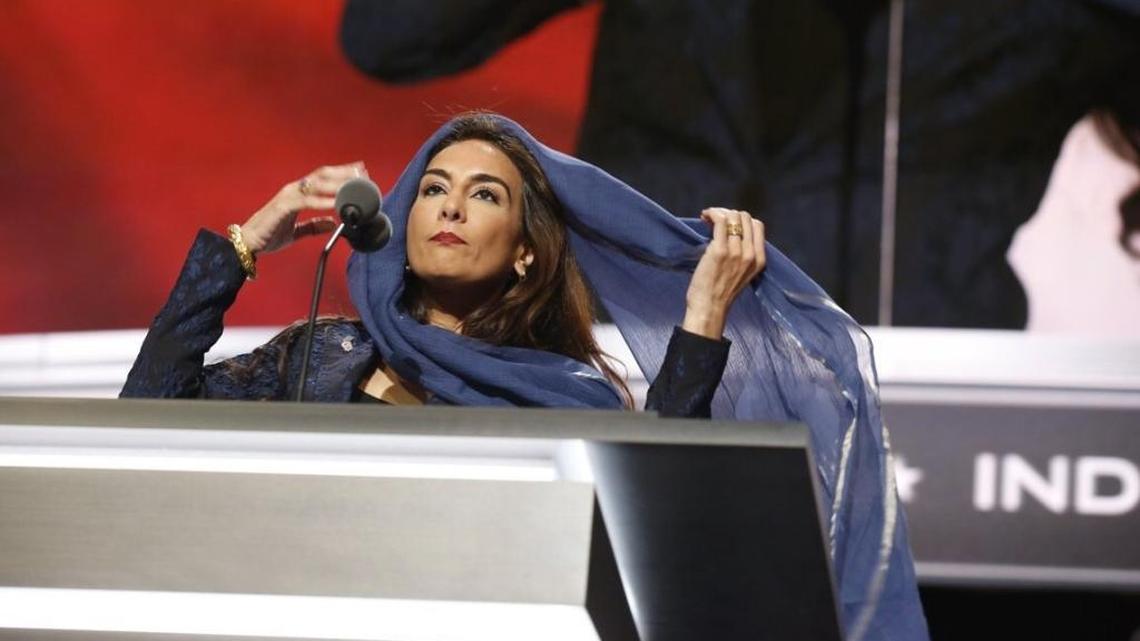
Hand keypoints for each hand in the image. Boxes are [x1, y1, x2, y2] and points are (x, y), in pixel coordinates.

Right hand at [238, 162, 366, 253]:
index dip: (341, 173)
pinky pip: (306, 201)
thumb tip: (332, 224)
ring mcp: (288, 196)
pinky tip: (336, 204)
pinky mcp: (283, 206)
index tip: (360, 172)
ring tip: (354, 185)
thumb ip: (314, 226)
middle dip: (344, 172)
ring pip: (316, 184)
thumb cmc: (269, 234)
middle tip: (363, 172)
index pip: (323, 178)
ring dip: (337, 184)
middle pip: (323, 175)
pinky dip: (323, 201)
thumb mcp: (297, 232)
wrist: (248, 242)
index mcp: (298, 193)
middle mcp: (294, 189)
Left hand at [682, 207, 766, 338]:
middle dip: (729, 214)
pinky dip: (711, 214)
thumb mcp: (742, 273)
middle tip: (714, 221)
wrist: (709, 308)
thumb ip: (743, 254)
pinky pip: (720, 221)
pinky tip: (703, 217)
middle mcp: (751, 254)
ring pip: (732, 216)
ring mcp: (736, 252)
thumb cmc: (720, 292)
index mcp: (759, 259)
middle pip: (745, 218)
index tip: (727, 224)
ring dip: (718, 213)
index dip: (742, 220)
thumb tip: (730, 230)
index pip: (757, 225)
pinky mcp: (720, 251)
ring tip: (707, 219)